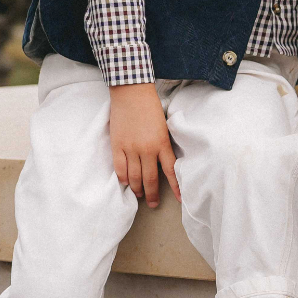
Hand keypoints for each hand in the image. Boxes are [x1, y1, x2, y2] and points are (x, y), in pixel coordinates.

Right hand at [107, 83, 178, 207]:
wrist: (132, 93)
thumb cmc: (150, 107)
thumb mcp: (163, 127)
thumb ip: (163, 145)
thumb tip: (162, 162)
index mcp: (162, 144)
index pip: (170, 171)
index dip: (176, 187)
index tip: (179, 199)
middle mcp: (147, 149)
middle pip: (150, 179)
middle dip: (152, 194)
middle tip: (153, 204)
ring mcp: (131, 149)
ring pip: (134, 177)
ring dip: (137, 189)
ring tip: (140, 195)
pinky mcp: (117, 146)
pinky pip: (120, 168)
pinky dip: (123, 179)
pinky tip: (126, 183)